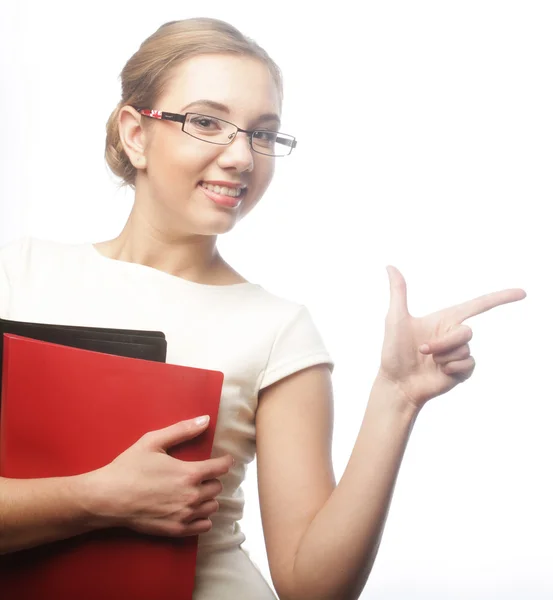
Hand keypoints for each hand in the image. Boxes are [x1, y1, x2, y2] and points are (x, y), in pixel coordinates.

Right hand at [81, 417, 233, 536]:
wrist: (108, 498)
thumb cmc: (129, 467)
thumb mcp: (153, 441)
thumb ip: (182, 430)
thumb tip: (206, 419)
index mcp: (189, 473)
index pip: (221, 467)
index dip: (225, 461)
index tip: (223, 460)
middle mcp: (192, 496)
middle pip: (217, 487)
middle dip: (212, 479)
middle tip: (201, 475)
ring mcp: (185, 515)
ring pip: (212, 506)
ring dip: (208, 498)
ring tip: (197, 491)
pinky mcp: (176, 530)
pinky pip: (204, 526)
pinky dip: (203, 517)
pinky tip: (193, 509)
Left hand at [377, 265, 526, 409]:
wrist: (397, 383)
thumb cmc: (393, 351)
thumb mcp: (396, 319)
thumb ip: (399, 292)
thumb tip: (390, 266)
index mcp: (444, 319)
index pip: (477, 305)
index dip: (500, 298)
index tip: (521, 293)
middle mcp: (454, 334)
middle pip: (466, 332)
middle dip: (444, 342)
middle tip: (423, 350)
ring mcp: (459, 353)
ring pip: (465, 350)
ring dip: (444, 357)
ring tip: (429, 362)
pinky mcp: (461, 371)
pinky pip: (469, 365)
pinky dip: (452, 369)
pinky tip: (439, 372)